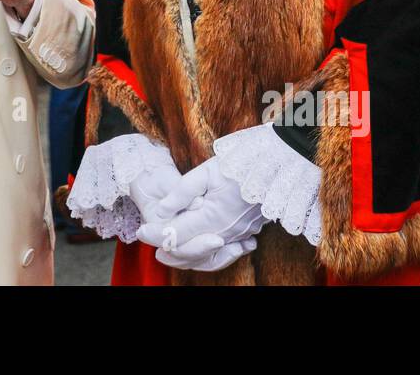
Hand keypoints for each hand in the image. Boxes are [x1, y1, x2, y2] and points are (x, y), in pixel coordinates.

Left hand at [136, 155, 267, 271]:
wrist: (277, 165)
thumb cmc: (241, 163)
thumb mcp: (207, 171)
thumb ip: (182, 192)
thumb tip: (161, 211)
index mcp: (213, 217)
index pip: (177, 233)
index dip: (156, 234)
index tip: (141, 231)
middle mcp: (225, 232)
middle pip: (190, 251)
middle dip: (167, 249)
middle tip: (149, 241)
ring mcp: (238, 235)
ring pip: (207, 256)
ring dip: (185, 256)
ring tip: (167, 251)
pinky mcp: (246, 234)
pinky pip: (223, 253)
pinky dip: (207, 256)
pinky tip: (197, 250)